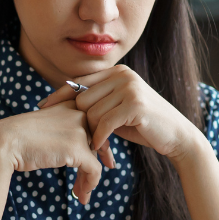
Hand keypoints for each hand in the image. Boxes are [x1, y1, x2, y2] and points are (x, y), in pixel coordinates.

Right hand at [0, 100, 104, 204]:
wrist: (5, 142)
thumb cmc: (19, 137)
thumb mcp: (47, 126)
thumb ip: (64, 130)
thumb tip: (81, 150)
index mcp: (71, 103)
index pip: (95, 123)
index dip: (101, 142)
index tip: (103, 158)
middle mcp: (79, 112)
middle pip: (98, 140)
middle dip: (97, 161)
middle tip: (89, 180)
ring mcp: (80, 130)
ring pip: (96, 157)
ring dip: (89, 178)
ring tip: (81, 193)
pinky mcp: (78, 149)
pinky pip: (94, 170)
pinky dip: (90, 184)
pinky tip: (82, 195)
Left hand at [38, 66, 201, 164]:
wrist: (176, 136)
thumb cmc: (142, 125)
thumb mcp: (117, 108)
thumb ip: (97, 101)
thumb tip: (64, 102)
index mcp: (117, 71)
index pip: (79, 82)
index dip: (60, 95)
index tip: (43, 107)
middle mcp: (123, 75)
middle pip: (82, 100)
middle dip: (82, 123)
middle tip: (90, 139)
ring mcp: (130, 87)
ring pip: (91, 114)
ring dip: (92, 133)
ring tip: (100, 143)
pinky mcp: (135, 104)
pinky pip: (104, 124)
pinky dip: (99, 138)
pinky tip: (100, 147)